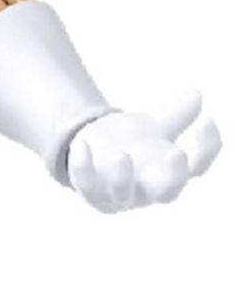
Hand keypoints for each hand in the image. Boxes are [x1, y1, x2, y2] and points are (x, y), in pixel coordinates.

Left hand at [65, 94, 219, 212]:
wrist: (98, 151)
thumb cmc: (135, 143)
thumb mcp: (156, 126)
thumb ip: (177, 113)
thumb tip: (195, 93)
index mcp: (170, 174)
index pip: (198, 168)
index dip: (207, 148)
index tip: (206, 121)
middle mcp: (148, 190)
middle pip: (168, 192)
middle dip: (174, 176)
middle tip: (176, 153)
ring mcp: (119, 195)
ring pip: (122, 193)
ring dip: (121, 176)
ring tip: (120, 154)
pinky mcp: (91, 193)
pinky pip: (86, 184)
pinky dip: (82, 167)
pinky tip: (81, 145)